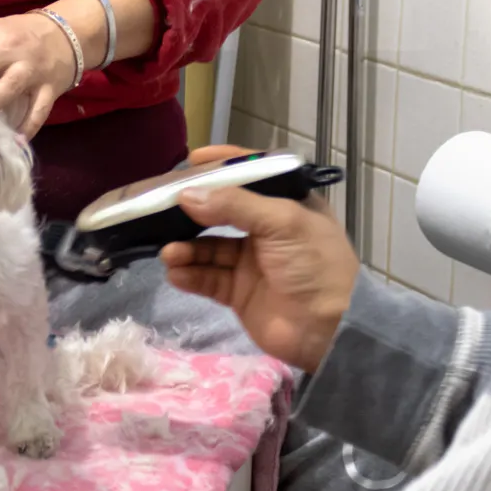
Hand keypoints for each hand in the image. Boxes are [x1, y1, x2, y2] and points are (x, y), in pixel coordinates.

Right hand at [160, 159, 357, 370]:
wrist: (329, 330)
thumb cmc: (314, 263)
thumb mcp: (282, 222)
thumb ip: (234, 205)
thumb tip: (187, 195)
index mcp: (286, 205)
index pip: (252, 176)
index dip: (223, 166)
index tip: (192, 161)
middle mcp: (267, 230)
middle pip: (222, 213)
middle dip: (193, 211)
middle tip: (161, 207)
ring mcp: (251, 263)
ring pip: (209, 248)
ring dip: (186, 248)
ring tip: (169, 252)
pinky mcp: (240, 293)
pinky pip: (208, 278)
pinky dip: (190, 274)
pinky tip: (176, 273)